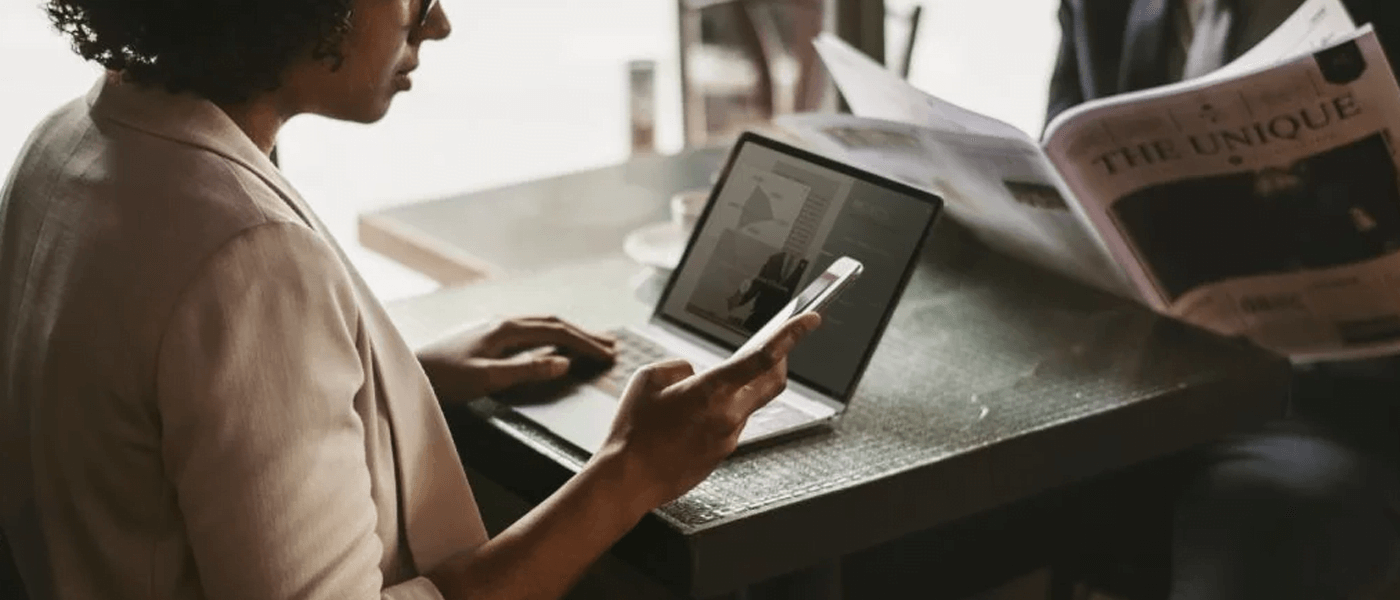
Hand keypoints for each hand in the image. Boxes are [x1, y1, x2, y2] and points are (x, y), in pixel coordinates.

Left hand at [417, 316, 616, 401]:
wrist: (405, 373)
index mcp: (506, 329)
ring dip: (569, 332)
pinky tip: (552, 343)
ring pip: (541, 324)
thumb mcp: (486, 378)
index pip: (557, 331)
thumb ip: (526, 370)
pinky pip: (529, 331)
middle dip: (584, 333)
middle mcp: (502, 322)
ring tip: (590, 341)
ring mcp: (493, 327)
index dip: (586, 343)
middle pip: (553, 322)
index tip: (609, 354)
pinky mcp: (485, 336)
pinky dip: (551, 335)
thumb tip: (563, 362)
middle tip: (612, 344)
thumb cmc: (442, 379)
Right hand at [594, 312, 820, 509]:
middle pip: (773, 382)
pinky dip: (719, 414)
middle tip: (776, 346)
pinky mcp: (721, 455)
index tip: (811, 319)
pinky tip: (689, 419)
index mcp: (712, 390)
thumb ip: (679, 367)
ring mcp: (728, 438)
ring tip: (696, 394)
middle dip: (780, 360)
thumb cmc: (633, 431)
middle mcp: (728, 415)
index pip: (763, 357)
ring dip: (736, 391)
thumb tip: (696, 374)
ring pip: (747, 405)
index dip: (792, 334)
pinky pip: (729, 425)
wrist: (628, 480)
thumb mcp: (648, 379)